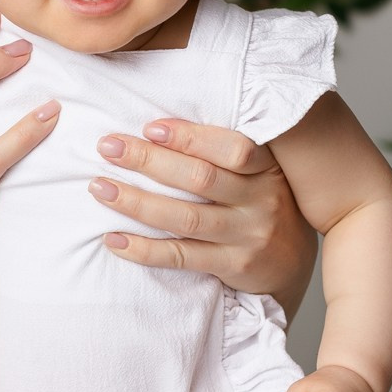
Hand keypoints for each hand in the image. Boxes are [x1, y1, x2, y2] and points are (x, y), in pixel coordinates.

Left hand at [88, 119, 318, 311]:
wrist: (291, 262)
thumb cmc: (259, 203)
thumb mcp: (257, 172)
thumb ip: (220, 152)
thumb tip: (158, 125)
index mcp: (265, 168)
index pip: (232, 147)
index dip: (190, 137)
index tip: (150, 127)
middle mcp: (260, 200)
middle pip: (200, 178)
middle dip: (149, 161)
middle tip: (107, 147)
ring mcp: (247, 235)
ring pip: (185, 217)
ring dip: (137, 202)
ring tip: (100, 188)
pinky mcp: (233, 265)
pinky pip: (181, 257)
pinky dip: (144, 249)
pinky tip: (113, 238)